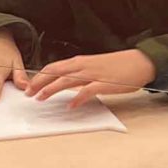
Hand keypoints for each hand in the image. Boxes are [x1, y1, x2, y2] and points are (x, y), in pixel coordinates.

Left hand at [22, 49, 154, 104]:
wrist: (139, 62)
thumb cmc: (118, 66)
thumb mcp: (94, 67)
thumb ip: (80, 74)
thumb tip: (66, 84)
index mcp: (80, 61)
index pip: (54, 67)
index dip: (39, 76)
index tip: (29, 85)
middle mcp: (83, 66)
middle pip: (55, 72)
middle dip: (39, 82)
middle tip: (27, 92)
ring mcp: (93, 74)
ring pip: (66, 80)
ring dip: (51, 89)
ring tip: (40, 98)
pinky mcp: (104, 83)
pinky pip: (87, 91)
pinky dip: (77, 98)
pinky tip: (70, 105)